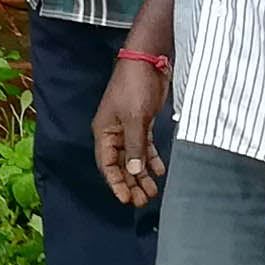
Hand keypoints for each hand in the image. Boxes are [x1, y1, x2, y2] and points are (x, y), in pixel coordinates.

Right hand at [90, 57, 169, 206]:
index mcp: (104, 132)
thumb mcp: (135, 118)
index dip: (115, 182)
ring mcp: (129, 128)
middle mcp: (114, 133)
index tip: (125, 199)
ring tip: (152, 192)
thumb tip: (133, 172)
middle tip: (142, 201)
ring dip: (142, 175)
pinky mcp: (143, 123)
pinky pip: (145, 146)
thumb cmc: (134, 87)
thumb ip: (135, 146)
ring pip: (134, 158)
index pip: (107, 163)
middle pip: (121, 164)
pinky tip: (160, 171)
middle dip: (130, 183)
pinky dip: (152, 159)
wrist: (147, 62)